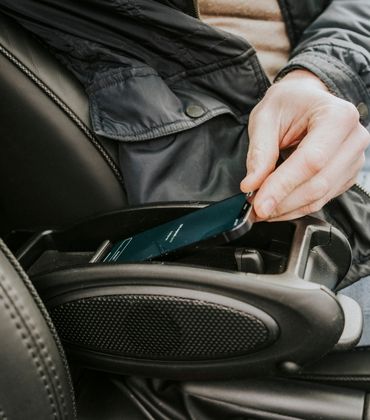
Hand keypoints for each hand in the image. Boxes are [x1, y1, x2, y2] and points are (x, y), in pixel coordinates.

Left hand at [240, 69, 369, 220]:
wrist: (306, 99)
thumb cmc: (288, 103)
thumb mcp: (265, 118)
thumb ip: (259, 152)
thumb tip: (252, 185)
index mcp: (337, 116)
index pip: (311, 161)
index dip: (283, 186)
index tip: (259, 204)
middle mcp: (353, 139)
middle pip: (318, 184)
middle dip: (282, 202)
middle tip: (254, 208)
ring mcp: (353, 159)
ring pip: (319, 197)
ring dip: (286, 209)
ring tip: (260, 208)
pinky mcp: (346, 175)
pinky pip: (321, 200)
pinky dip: (295, 207)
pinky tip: (276, 204)